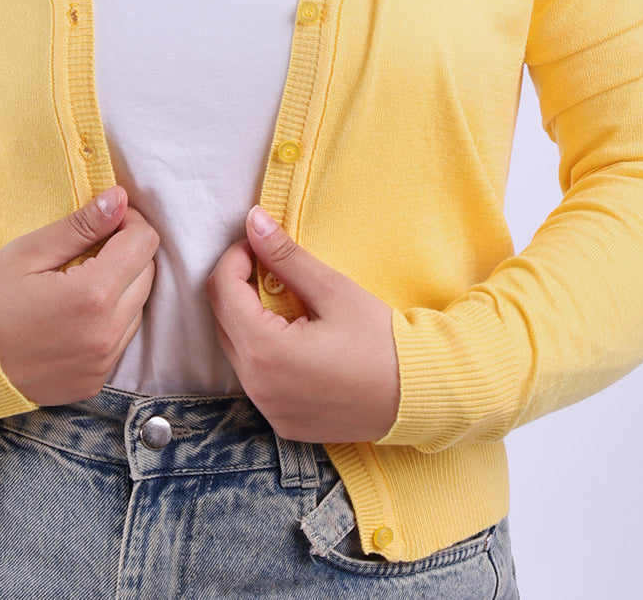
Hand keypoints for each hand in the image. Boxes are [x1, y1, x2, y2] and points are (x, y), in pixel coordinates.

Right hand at [0, 186, 157, 405]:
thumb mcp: (29, 252)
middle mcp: (106, 334)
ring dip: (122, 285)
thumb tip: (118, 198)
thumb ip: (81, 225)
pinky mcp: (96, 381)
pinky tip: (77, 311)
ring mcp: (103, 363)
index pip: (143, 242)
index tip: (103, 220)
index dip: (127, 221)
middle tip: (90, 246)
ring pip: (138, 306)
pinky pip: (122, 337)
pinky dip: (110, 317)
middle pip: (147, 273)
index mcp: (92, 296)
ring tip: (80, 278)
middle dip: (127, 251)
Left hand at [205, 206, 399, 443]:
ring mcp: (269, 409)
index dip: (235, 257)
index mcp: (265, 352)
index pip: (222, 290)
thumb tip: (253, 220)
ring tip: (286, 299)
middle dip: (238, 285)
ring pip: (236, 349)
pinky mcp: (283, 422)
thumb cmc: (382, 341)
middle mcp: (257, 388)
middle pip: (222, 320)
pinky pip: (256, 378)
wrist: (420, 397)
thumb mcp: (333, 290)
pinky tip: (295, 337)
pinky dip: (264, 350)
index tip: (259, 244)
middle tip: (271, 266)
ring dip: (249, 317)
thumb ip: (285, 256)